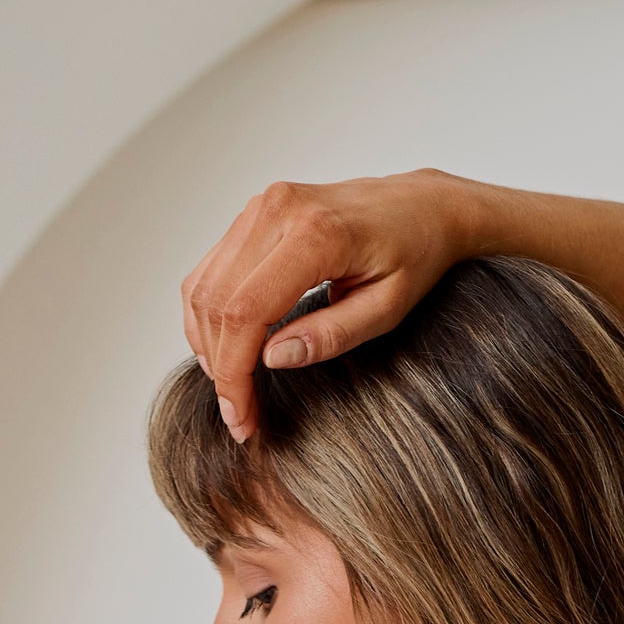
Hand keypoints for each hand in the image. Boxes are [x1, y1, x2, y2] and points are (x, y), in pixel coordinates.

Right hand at [182, 169, 481, 440]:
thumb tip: (273, 359)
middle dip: (220, 368)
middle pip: (218, 303)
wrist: (419, 204)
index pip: (247, 311)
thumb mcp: (386, 309)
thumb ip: (331, 335)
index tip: (241, 419)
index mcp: (316, 233)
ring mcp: (260, 207)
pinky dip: (208, 317)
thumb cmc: (412, 255)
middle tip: (238, 415)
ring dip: (208, 345)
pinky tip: (227, 349)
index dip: (235, 373)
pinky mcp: (252, 214)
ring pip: (204, 287)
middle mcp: (278, 210)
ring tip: (233, 387)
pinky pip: (209, 271)